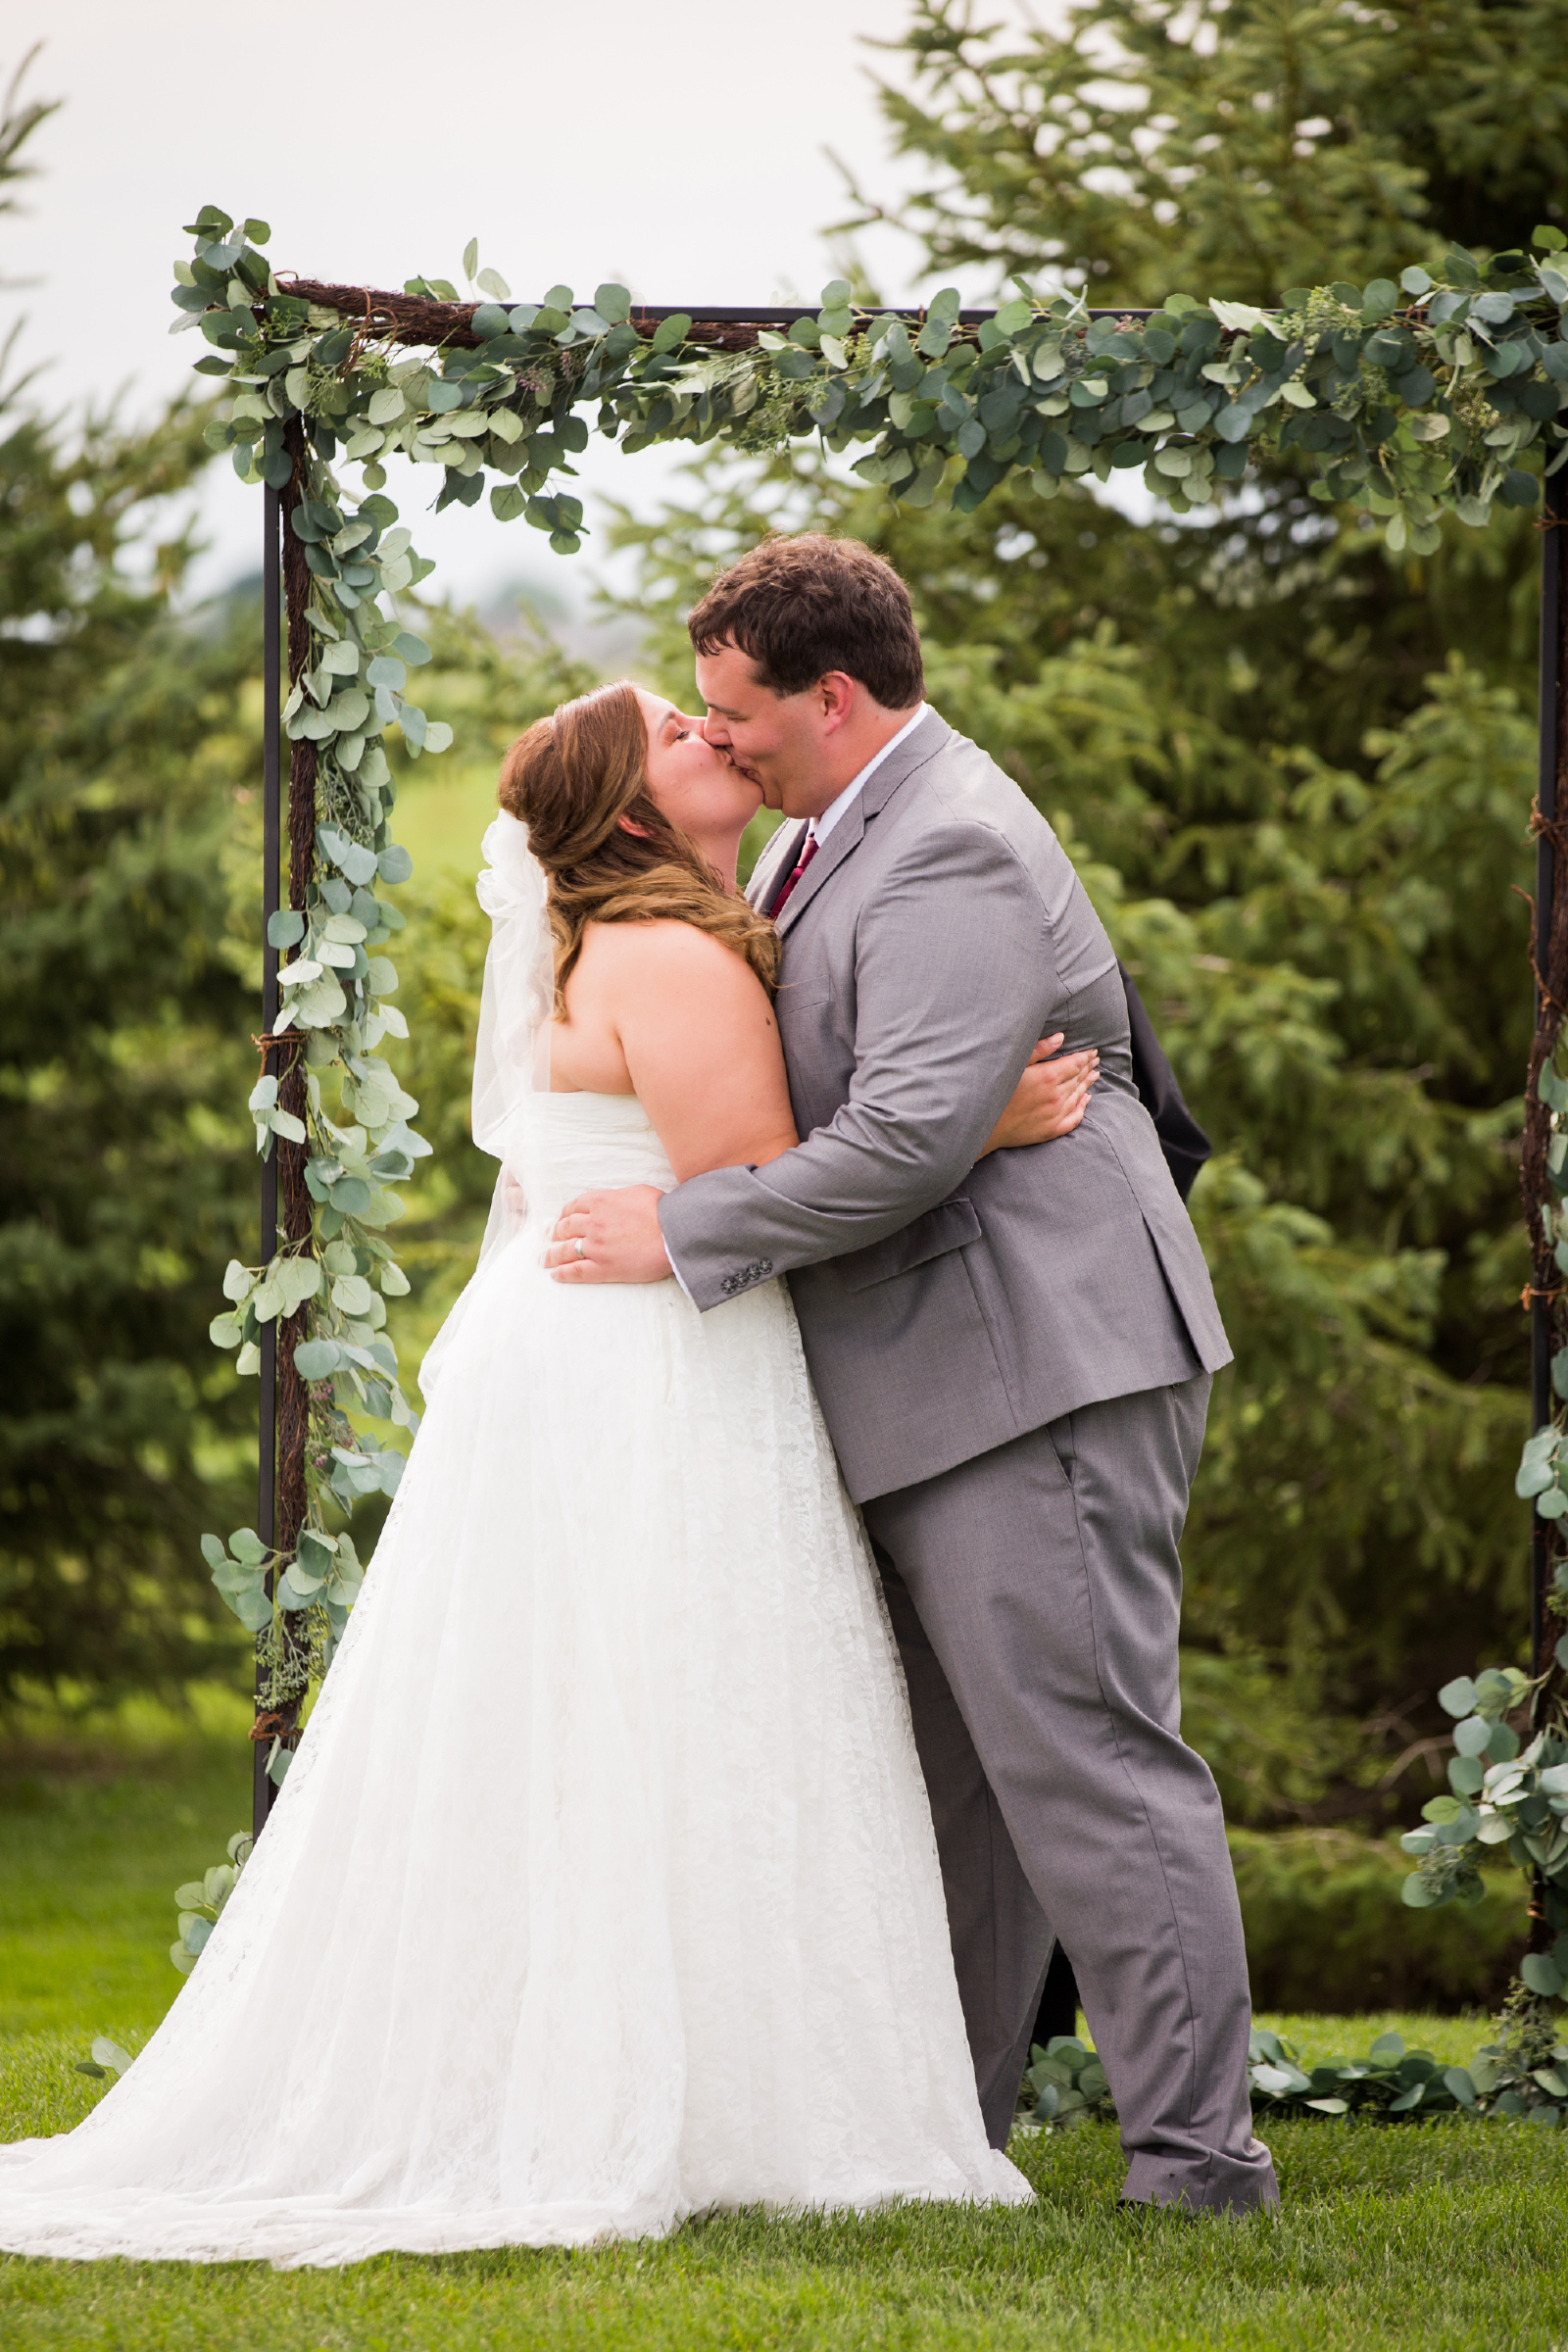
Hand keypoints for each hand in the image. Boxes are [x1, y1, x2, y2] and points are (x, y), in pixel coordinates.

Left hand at [545, 1186, 672, 1282]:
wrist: (674, 1233)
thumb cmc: (662, 1210)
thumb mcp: (636, 1192)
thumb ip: (616, 1197)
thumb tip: (611, 1201)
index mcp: (600, 1202)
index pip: (573, 1207)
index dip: (564, 1215)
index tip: (561, 1220)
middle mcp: (593, 1223)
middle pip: (565, 1228)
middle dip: (555, 1233)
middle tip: (550, 1238)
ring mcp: (596, 1247)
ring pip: (565, 1250)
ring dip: (551, 1255)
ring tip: (544, 1259)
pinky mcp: (603, 1268)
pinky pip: (576, 1271)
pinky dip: (562, 1273)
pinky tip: (555, 1275)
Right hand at [979, 1035, 1098, 1156]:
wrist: (982, 1125)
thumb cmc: (993, 1090)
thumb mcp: (1013, 1064)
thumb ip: (1038, 1049)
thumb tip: (1060, 1037)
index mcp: (1048, 1077)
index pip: (1075, 1063)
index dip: (1085, 1056)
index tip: (1092, 1051)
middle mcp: (1056, 1096)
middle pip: (1078, 1078)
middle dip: (1088, 1067)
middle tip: (1095, 1060)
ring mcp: (1055, 1114)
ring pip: (1079, 1096)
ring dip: (1087, 1084)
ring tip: (1094, 1075)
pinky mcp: (1051, 1130)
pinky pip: (1074, 1118)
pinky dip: (1083, 1107)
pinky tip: (1086, 1099)